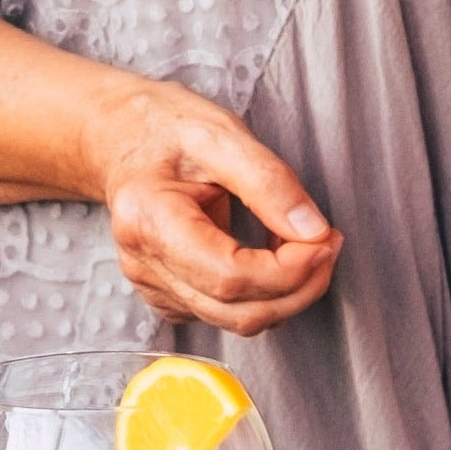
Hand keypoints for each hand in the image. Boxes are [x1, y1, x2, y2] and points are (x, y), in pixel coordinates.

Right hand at [79, 79, 341, 334]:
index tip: (324, 240)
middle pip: (234, 310)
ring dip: (286, 295)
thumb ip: (269, 181)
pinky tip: (276, 258)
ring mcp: (150, 284)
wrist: (121, 137)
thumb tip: (312, 230)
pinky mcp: (165, 292)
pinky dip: (261, 295)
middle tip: (328, 244)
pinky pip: (222, 312)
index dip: (287, 271)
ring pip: (232, 320)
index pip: (228, 276)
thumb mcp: (222, 134)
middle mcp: (143, 263)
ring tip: (311, 248)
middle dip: (297, 287)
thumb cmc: (166, 129)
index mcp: (149, 220)